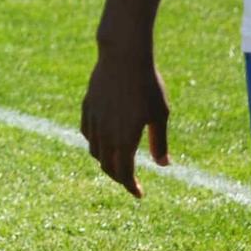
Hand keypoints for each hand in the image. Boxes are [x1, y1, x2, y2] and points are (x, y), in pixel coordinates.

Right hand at [79, 46, 170, 198]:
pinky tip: (103, 139)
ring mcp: (93, 120)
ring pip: (94, 150)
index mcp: (124, 139)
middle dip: (119, 177)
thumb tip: (163, 164)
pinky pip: (87, 132)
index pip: (124, 174)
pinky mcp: (87, 106)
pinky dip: (94, 142)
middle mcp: (105, 134)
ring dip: (105, 161)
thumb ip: (159, 142)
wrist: (123, 56)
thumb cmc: (147, 84)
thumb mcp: (160, 115)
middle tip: (130, 180)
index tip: (139, 194)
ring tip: (117, 161)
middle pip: (107, 166)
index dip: (131, 187)